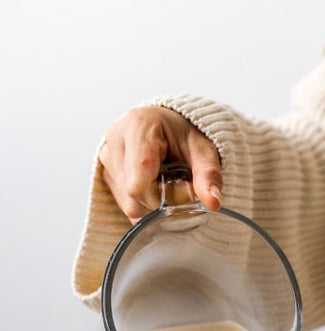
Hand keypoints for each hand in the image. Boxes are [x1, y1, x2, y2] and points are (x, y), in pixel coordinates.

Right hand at [99, 107, 222, 221]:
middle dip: (159, 201)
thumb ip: (209, 175)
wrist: (169, 127)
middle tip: (176, 185)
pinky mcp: (106, 171)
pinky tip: (153, 187)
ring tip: (164, 183)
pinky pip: (123, 204)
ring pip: (127, 204)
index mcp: (137, 126)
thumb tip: (212, 202)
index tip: (180, 189)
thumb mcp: (204, 151)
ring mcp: (106, 156)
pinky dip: (143, 204)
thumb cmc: (184, 135)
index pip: (138, 183)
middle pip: (132, 196)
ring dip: (152, 204)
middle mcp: (115, 139)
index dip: (161, 198)